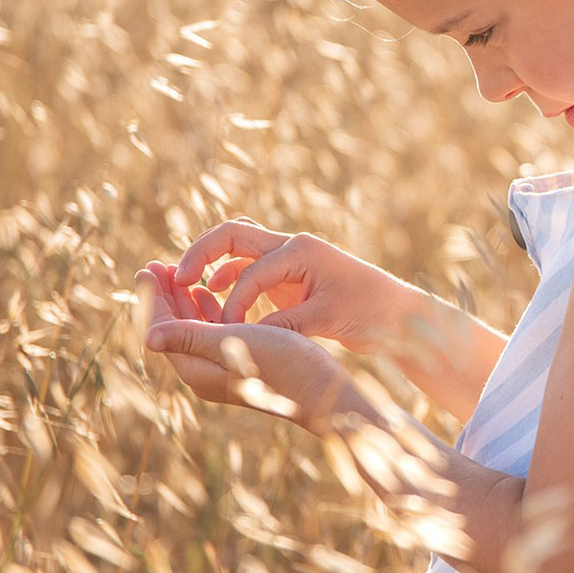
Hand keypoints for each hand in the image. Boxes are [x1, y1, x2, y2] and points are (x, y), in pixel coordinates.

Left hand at [138, 263, 352, 434]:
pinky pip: (212, 333)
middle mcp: (203, 372)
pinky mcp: (240, 365)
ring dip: (184, 300)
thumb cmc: (282, 363)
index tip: (147, 267)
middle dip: (165, 295)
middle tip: (156, 264)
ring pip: (193, 329)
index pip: (163, 327)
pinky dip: (205, 310)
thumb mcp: (235, 342)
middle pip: (174, 328)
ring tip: (178, 274)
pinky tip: (207, 293)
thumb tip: (147, 337)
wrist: (321, 390)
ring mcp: (221, 370)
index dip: (154, 296)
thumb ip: (189, 337)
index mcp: (196, 367)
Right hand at [171, 218, 421, 356]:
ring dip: (210, 264)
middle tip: (175, 278)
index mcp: (300, 250)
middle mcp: (291, 247)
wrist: (398, 313)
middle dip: (200, 254)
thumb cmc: (369, 311)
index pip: (250, 272)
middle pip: (232, 235)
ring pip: (237, 249)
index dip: (233, 304)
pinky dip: (228, 279)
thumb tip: (242, 337)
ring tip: (184, 287)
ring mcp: (289, 259)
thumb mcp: (326, 319)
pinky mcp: (289, 277)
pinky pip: (248, 269)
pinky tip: (213, 298)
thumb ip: (284, 324)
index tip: (225, 331)